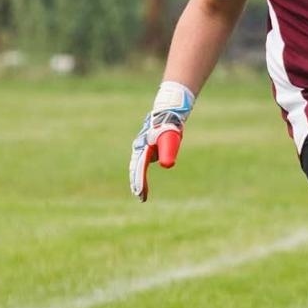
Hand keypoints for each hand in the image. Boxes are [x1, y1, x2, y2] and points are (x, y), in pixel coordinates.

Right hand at [128, 81, 193, 200]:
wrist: (168, 111)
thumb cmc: (169, 125)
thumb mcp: (171, 138)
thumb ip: (168, 151)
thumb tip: (167, 166)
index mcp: (143, 147)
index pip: (140, 169)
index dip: (140, 182)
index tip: (140, 194)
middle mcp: (140, 148)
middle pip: (136, 169)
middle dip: (138, 183)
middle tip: (140, 197)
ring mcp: (142, 147)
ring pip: (138, 166)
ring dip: (139, 179)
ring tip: (141, 193)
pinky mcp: (147, 146)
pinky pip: (142, 162)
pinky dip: (142, 172)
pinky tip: (144, 180)